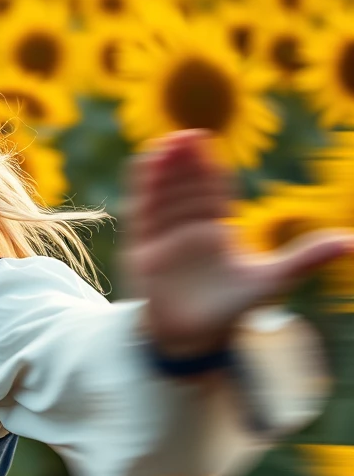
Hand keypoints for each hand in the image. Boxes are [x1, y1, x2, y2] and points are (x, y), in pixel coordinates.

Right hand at [118, 128, 353, 357]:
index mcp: (219, 231)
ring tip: (163, 143)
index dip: (208, 167)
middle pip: (187, 188)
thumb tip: (351, 243)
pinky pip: (143, 215)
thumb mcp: (273, 281)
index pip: (213, 191)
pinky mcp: (144, 250)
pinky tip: (142, 164)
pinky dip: (142, 190)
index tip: (204, 139)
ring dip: (163, 171)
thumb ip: (305, 258)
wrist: (194, 340)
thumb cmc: (233, 312)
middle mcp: (191, 230)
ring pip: (164, 196)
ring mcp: (166, 239)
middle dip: (184, 163)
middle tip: (183, 134)